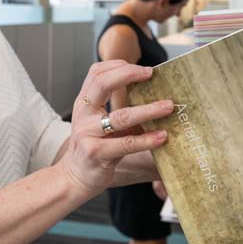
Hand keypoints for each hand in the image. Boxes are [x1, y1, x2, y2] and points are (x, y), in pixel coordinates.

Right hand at [58, 60, 172, 196]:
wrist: (73, 177)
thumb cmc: (92, 146)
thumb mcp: (96, 121)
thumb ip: (112, 106)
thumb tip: (147, 90)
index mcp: (84, 103)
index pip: (96, 73)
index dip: (118, 66)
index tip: (142, 69)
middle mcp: (83, 114)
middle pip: (102, 83)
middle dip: (128, 75)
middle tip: (152, 74)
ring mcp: (88, 134)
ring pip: (121, 116)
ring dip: (148, 109)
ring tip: (168, 106)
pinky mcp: (97, 153)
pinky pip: (127, 143)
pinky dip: (147, 139)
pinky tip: (162, 136)